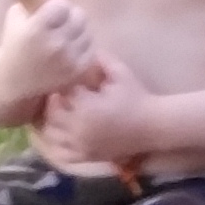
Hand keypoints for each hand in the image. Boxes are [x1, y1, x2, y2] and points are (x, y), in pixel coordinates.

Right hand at [2, 0, 99, 96]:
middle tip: (60, 22)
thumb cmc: (14, 44)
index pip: (62, 5)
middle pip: (79, 16)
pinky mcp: (78, 71)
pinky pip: (91, 48)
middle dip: (70, 15)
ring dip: (78, 30)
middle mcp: (55, 45)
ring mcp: (69, 60)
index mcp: (36, 30)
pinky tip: (70, 47)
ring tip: (64, 35)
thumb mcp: (18, 16)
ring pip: (87, 31)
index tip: (50, 12)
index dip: (57, 6)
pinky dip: (83, 45)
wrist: (13, 80)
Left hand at [41, 63, 162, 164]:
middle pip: (51, 114)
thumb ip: (102, 59)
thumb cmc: (137, 97)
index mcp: (86, 107)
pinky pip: (62, 154)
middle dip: (54, 104)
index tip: (67, 82)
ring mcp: (82, 145)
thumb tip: (85, 48)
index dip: (61, 87)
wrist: (152, 125)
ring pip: (52, 134)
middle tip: (61, 97)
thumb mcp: (121, 73)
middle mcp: (79, 128)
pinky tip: (61, 135)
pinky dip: (56, 145)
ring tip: (60, 114)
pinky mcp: (87, 156)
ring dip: (51, 123)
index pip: (60, 94)